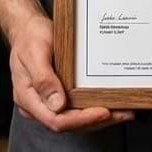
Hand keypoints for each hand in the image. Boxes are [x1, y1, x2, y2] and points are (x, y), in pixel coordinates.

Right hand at [9, 13, 132, 132]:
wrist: (27, 28)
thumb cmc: (29, 37)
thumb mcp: (34, 53)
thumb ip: (43, 79)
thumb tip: (58, 105)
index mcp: (28, 99)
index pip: (56, 120)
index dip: (82, 120)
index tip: (104, 112)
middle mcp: (38, 106)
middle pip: (69, 123)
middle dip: (97, 121)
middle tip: (123, 113)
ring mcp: (48, 102)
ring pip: (75, 118)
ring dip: (99, 117)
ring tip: (124, 111)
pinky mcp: (58, 95)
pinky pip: (76, 107)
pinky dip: (93, 107)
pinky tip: (111, 102)